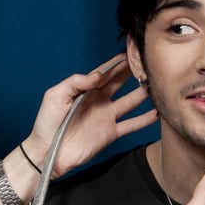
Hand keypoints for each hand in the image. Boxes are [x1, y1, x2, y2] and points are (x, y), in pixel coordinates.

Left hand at [25, 54, 156, 176]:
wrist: (48, 153)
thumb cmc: (47, 123)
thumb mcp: (55, 96)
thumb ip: (75, 82)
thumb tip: (97, 75)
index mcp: (85, 90)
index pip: (105, 72)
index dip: (117, 62)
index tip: (131, 52)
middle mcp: (98, 100)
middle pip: (120, 82)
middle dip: (133, 72)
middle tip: (147, 63)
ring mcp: (106, 117)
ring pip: (130, 101)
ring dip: (143, 94)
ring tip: (157, 85)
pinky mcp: (110, 133)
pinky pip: (131, 125)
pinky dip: (144, 120)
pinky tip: (157, 113)